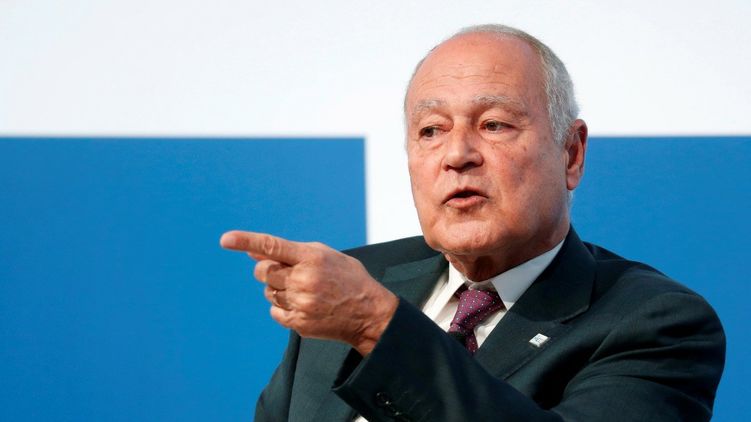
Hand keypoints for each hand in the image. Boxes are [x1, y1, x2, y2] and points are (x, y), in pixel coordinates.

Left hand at [220, 230, 398, 355]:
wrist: (369, 313)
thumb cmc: (347, 279)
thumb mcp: (325, 256)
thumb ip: (290, 252)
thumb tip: (254, 252)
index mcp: (312, 257)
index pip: (272, 246)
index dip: (246, 241)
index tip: (225, 239)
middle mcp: (304, 279)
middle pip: (263, 271)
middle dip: (268, 269)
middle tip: (286, 272)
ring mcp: (301, 303)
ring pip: (268, 292)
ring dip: (278, 289)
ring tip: (304, 290)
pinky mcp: (299, 322)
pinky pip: (274, 311)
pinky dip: (282, 306)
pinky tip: (303, 304)